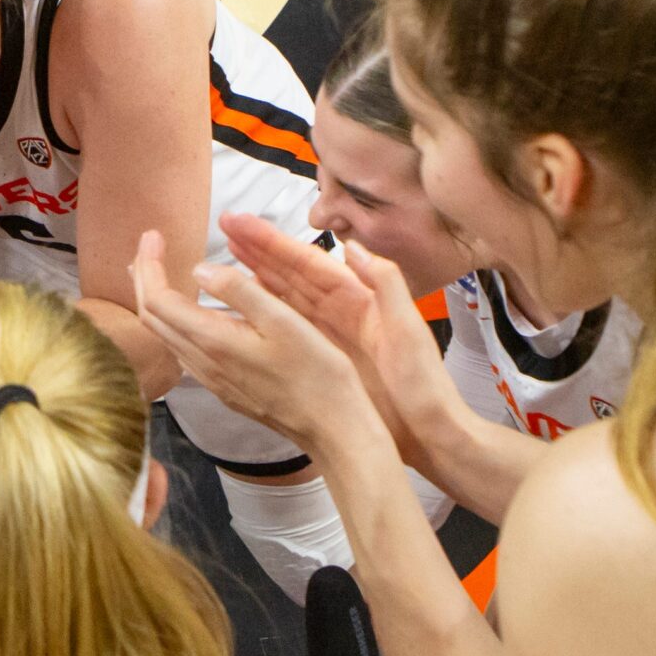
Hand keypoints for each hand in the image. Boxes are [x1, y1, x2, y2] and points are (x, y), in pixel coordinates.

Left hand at [131, 230, 389, 459]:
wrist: (330, 427)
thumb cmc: (317, 373)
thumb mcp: (284, 320)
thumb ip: (239, 291)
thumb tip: (199, 269)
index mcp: (213, 340)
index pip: (158, 299)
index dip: (149, 264)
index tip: (153, 236)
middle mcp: (203, 363)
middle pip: (151, 318)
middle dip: (143, 278)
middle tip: (149, 247)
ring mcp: (210, 379)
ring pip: (164, 336)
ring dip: (154, 301)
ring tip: (157, 273)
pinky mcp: (222, 387)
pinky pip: (182, 351)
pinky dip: (172, 322)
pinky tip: (186, 313)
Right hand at [220, 215, 456, 467]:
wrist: (430, 432)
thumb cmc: (423, 384)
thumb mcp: (408, 330)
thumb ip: (386, 284)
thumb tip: (352, 247)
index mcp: (360, 300)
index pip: (309, 262)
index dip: (274, 242)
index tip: (243, 223)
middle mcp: (342, 312)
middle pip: (292, 273)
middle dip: (258, 249)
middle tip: (225, 226)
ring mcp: (332, 336)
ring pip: (285, 297)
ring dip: (256, 275)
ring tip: (228, 255)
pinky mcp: (325, 360)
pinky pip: (287, 329)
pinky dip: (264, 313)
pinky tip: (243, 306)